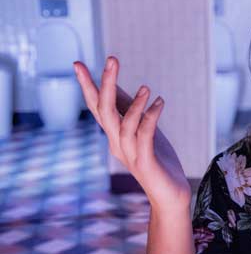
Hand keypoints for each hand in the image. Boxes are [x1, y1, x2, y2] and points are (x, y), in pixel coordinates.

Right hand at [73, 56, 190, 210]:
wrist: (170, 194)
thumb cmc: (157, 159)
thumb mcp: (142, 130)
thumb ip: (130, 111)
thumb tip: (116, 87)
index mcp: (114, 135)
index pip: (96, 107)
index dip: (88, 86)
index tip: (77, 64)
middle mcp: (117, 143)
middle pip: (104, 111)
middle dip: (105, 84)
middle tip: (112, 59)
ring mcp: (130, 154)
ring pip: (123, 125)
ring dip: (135, 104)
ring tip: (147, 87)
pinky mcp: (146, 162)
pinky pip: (145, 136)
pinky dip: (151, 118)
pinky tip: (160, 102)